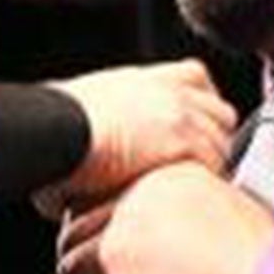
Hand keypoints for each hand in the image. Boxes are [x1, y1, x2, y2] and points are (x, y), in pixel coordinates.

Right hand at [40, 59, 234, 214]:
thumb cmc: (50, 131)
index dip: (200, 104)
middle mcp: (168, 90)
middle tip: (200, 166)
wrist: (57, 131)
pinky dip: (209, 179)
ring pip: (223, 139)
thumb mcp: (72, 117)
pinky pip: (215, 162)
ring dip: (212, 164)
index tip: (193, 127)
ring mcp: (180, 113)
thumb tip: (64, 184)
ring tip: (196, 189)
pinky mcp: (184, 140)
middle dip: (214, 137)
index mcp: (142, 80)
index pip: (195, 77)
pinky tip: (193, 196)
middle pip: (220, 110)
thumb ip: (85, 139)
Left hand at [56, 163, 273, 273]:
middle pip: (87, 212)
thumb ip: (192, 223)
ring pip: (73, 244)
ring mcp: (129, 214)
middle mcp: (150, 184)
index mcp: (180, 171)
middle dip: (88, 254)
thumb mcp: (230, 228)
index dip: (110, 230)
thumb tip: (171, 247)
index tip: (119, 261)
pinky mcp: (116, 250)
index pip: (118, 190)